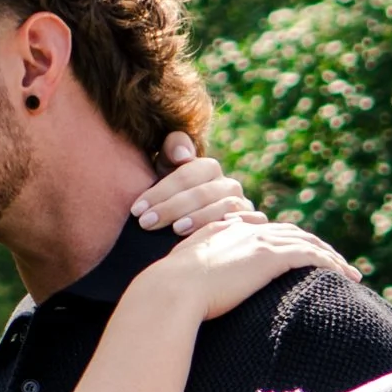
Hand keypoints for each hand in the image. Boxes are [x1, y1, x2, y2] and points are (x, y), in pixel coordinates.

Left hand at [129, 128, 258, 240]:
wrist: (195, 235)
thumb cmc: (173, 204)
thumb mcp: (166, 176)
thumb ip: (169, 153)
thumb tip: (182, 154)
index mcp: (208, 169)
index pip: (186, 175)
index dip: (160, 191)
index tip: (137, 210)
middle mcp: (229, 185)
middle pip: (202, 192)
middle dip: (172, 207)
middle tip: (146, 223)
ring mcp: (243, 206)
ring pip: (224, 207)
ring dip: (200, 217)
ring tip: (175, 229)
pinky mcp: (254, 226)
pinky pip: (245, 224)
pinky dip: (228, 228)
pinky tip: (209, 237)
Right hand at [142, 214, 352, 326]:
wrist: (170, 292)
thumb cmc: (169, 294)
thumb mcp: (183, 276)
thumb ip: (197, 272)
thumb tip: (202, 287)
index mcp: (225, 231)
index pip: (265, 232)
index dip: (287, 242)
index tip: (302, 257)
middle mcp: (245, 230)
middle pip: (292, 233)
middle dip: (317, 247)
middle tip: (338, 264)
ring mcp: (259, 242)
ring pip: (308, 243)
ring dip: (332, 257)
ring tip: (350, 273)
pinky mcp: (270, 257)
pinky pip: (312, 256)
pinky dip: (331, 263)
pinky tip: (345, 276)